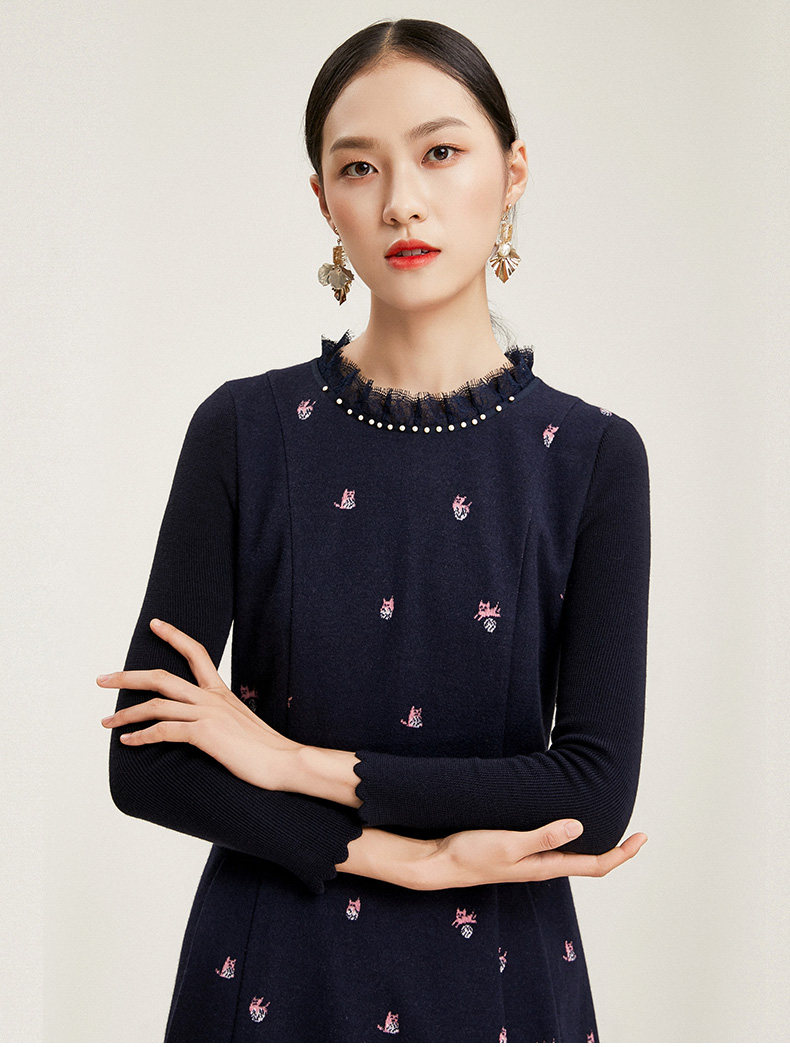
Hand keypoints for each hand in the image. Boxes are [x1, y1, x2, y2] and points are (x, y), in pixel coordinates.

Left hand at [97, 617, 299, 789]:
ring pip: (155, 704)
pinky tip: (127, 743)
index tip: (155, 624)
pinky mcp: (204, 734)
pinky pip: (163, 730)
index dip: (174, 636)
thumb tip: (203, 726)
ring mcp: (207, 714)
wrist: (286, 762)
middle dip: (127, 676)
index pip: (197, 652)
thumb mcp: (240, 725)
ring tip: (106, 722)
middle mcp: (211, 698)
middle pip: (161, 677)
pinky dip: (141, 736)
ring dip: (125, 713)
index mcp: (221, 692)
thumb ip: (220, 719)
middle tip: (102, 679)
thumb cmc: (266, 750)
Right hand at [416, 820, 647, 889]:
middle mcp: (543, 865)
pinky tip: (563, 821)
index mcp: (546, 867)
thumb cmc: (473, 854)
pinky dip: (568, 835)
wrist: (440, 863)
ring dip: (592, 843)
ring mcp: (530, 859)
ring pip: (571, 854)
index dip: (623, 853)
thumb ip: (543, 836)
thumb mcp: (510, 844)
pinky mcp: (516, 850)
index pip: (597, 864)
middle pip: (590, 861)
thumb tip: (580, 826)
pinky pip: (552, 845)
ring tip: (606, 822)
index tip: (643, 837)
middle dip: (615, 849)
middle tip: (635, 830)